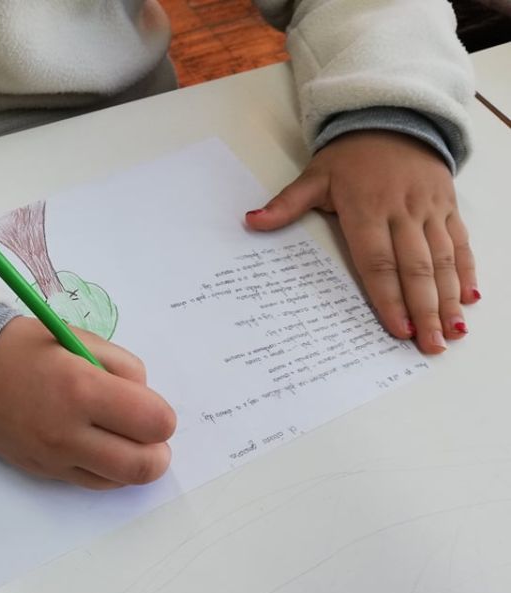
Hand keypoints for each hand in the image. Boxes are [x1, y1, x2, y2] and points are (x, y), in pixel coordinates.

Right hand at [0, 317, 176, 488]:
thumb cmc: (26, 347)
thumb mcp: (80, 339)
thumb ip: (123, 367)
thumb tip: (148, 400)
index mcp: (82, 387)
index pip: (153, 421)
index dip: (163, 415)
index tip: (151, 406)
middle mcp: (68, 430)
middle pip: (143, 465)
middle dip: (159, 450)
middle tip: (150, 431)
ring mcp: (54, 457)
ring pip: (120, 481)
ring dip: (135, 463)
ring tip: (126, 439)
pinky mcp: (43, 472)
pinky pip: (92, 483)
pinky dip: (108, 471)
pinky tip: (102, 448)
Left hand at [246, 130, 479, 353]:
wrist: (392, 117)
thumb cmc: (349, 156)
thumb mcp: (314, 177)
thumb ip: (286, 205)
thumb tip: (251, 222)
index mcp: (367, 210)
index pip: (379, 263)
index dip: (390, 298)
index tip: (398, 329)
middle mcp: (403, 213)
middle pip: (416, 269)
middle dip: (426, 310)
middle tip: (430, 346)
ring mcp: (429, 211)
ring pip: (443, 260)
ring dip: (450, 298)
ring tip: (452, 333)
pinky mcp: (448, 207)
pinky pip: (460, 242)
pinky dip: (467, 270)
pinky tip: (470, 298)